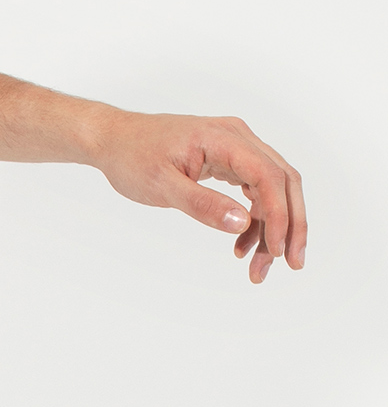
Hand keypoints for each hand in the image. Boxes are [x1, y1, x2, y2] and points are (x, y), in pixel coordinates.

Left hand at [92, 108, 305, 283]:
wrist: (114, 140)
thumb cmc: (132, 157)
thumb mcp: (161, 185)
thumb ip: (201, 204)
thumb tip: (241, 223)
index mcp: (224, 138)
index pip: (268, 176)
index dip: (280, 215)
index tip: (277, 251)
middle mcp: (238, 138)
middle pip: (282, 181)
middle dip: (291, 225)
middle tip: (293, 265)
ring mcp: (236, 149)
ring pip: (272, 190)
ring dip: (273, 229)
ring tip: (258, 267)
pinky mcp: (229, 162)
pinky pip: (254, 191)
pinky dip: (255, 221)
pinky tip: (242, 246)